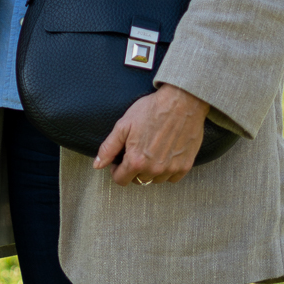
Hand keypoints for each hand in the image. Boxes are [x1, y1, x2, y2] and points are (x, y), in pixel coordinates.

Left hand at [94, 83, 208, 184]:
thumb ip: (108, 148)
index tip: (119, 160)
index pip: (121, 180)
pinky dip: (167, 170)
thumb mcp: (123, 126)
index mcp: (136, 161)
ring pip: (155, 179)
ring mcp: (171, 169)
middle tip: (136, 151)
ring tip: (151, 151)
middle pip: (138, 180)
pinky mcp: (185, 165)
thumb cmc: (151, 110)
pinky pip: (172, 177)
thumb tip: (97, 165)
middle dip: (133, 169)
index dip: (116, 170)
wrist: (182, 102)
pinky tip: (165, 154)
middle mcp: (154, 169)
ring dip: (150, 170)